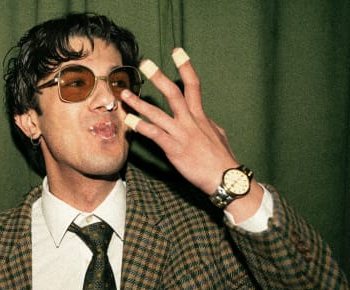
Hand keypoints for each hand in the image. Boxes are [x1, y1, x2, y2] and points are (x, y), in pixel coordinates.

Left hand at [121, 48, 237, 194]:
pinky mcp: (175, 148)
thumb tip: (203, 117)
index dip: (185, 66)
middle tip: (145, 63)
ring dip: (139, 103)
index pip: (193, 85)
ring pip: (158, 113)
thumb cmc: (222, 158)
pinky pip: (155, 135)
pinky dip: (141, 127)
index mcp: (200, 115)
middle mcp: (190, 120)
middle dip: (158, 77)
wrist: (225, 177)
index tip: (177, 51)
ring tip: (125, 94)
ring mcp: (182, 133)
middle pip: (173, 93)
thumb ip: (206, 123)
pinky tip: (129, 122)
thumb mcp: (218, 134)